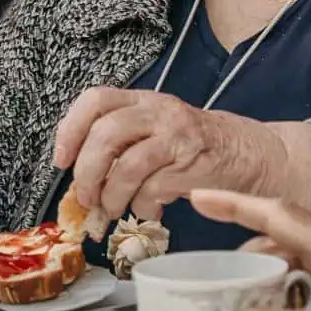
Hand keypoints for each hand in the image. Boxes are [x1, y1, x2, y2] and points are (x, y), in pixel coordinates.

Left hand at [53, 88, 299, 227]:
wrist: (249, 154)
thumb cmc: (193, 147)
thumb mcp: (155, 131)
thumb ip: (121, 146)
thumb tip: (81, 183)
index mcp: (142, 100)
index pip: (96, 100)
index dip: (70, 129)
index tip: (61, 160)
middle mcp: (159, 111)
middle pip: (106, 134)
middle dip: (87, 172)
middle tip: (85, 197)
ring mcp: (177, 137)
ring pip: (127, 166)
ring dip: (112, 196)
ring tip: (113, 209)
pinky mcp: (192, 166)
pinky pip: (153, 190)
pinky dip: (142, 207)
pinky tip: (148, 211)